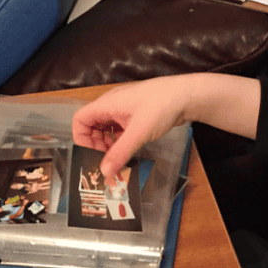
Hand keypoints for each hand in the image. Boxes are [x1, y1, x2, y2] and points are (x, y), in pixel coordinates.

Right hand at [72, 78, 194, 177]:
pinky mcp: (136, 114)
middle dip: (96, 144)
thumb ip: (120, 153)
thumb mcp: (138, 133)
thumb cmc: (161, 106)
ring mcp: (125, 109)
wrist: (187, 95)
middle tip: (107, 161)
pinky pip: (120, 128)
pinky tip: (129, 150)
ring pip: (107, 128)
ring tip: (118, 158)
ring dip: (109, 144)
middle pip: (92, 125)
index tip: (92, 154)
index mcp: (107, 104)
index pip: (80, 119)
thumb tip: (105, 172)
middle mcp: (113, 105)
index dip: (81, 138)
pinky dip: (120, 140)